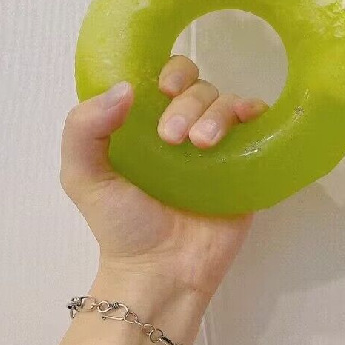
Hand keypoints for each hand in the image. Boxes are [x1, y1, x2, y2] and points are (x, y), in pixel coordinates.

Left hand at [61, 56, 267, 300]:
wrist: (164, 272)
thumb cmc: (122, 226)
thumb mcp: (84, 177)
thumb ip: (84, 130)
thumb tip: (124, 89)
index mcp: (147, 122)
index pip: (165, 76)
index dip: (169, 72)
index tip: (162, 91)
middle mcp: (185, 126)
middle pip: (200, 86)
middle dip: (188, 103)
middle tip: (173, 138)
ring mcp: (220, 145)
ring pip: (229, 102)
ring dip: (216, 114)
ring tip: (201, 146)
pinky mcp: (247, 163)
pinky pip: (260, 124)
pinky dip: (256, 113)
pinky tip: (248, 122)